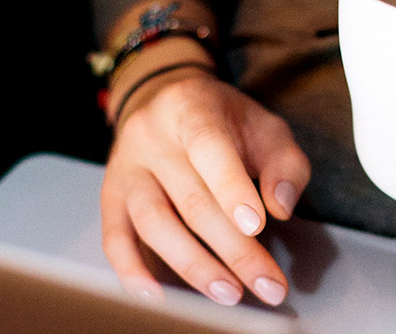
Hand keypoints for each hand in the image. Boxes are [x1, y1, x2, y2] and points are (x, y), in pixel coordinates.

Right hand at [100, 64, 310, 305]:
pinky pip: (115, 237)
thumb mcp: (265, 126)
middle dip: (234, 249)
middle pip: (190, 199)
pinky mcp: (112, 196)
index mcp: (191, 106)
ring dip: (193, 265)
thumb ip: (284, 163)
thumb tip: (281, 206)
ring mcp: (126, 167)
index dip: (231, 187)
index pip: (208, 146)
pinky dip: (133, 270)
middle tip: (267, 283)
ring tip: (230, 293)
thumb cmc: (226, 121)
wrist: (167, 101)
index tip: (257, 226)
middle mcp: (150, 135)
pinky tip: (158, 294)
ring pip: (153, 223)